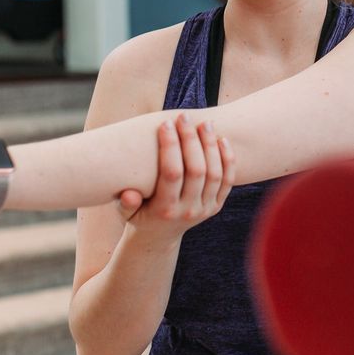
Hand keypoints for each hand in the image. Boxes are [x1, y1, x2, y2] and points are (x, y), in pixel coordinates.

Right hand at [115, 114, 235, 241]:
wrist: (159, 238)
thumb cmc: (138, 217)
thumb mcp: (125, 214)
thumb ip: (126, 204)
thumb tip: (129, 194)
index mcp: (165, 209)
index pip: (172, 173)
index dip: (170, 146)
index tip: (165, 123)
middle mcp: (188, 210)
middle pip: (196, 170)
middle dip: (191, 140)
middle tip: (185, 116)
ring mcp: (205, 209)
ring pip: (215, 174)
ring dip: (211, 146)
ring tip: (205, 123)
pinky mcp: (216, 206)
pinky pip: (227, 181)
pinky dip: (228, 160)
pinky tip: (222, 139)